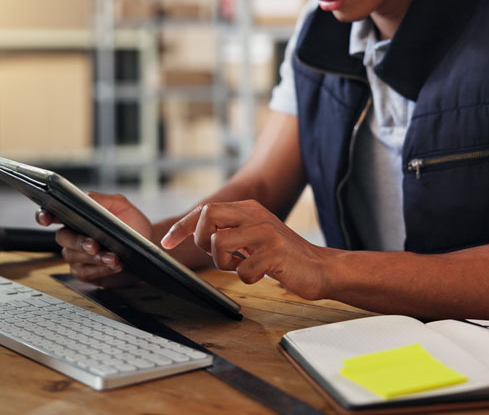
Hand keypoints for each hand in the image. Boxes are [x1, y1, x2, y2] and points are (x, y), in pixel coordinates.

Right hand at [36, 191, 150, 286]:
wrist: (148, 246)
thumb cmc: (133, 225)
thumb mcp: (121, 206)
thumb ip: (101, 200)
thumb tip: (85, 197)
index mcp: (77, 216)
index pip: (53, 214)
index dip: (44, 215)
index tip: (46, 218)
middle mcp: (74, 235)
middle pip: (62, 238)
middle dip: (78, 242)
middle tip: (94, 244)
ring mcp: (78, 255)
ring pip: (74, 257)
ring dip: (94, 258)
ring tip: (113, 257)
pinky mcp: (86, 272)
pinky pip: (84, 273)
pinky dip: (99, 270)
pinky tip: (114, 265)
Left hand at [160, 199, 334, 299]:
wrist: (321, 268)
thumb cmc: (283, 257)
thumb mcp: (254, 237)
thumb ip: (230, 231)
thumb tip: (196, 235)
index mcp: (248, 209)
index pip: (205, 210)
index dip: (181, 227)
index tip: (166, 243)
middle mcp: (256, 215)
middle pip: (207, 216)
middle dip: (202, 242)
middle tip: (220, 257)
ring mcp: (266, 233)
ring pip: (219, 243)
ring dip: (223, 263)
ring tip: (242, 266)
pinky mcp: (275, 253)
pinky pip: (243, 270)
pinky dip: (247, 278)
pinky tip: (261, 274)